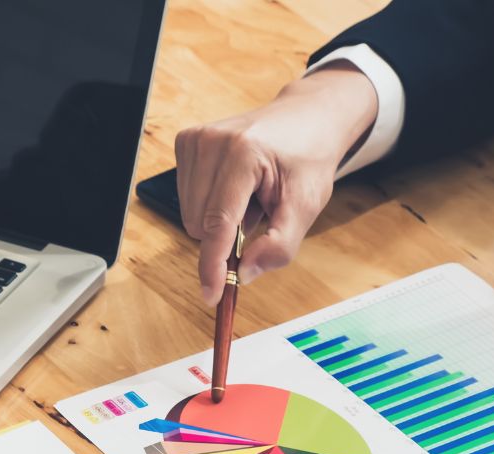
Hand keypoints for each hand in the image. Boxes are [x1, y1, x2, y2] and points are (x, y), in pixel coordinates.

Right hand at [174, 62, 377, 303]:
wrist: (305, 118)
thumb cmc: (307, 159)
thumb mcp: (306, 206)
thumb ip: (279, 246)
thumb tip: (244, 274)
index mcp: (243, 152)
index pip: (218, 223)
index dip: (212, 265)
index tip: (211, 295)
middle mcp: (212, 141)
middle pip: (200, 225)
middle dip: (226, 237)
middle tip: (258, 214)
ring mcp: (195, 139)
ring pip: (190, 217)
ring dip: (219, 221)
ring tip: (248, 197)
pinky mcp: (186, 142)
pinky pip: (187, 200)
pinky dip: (211, 205)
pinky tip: (234, 188)